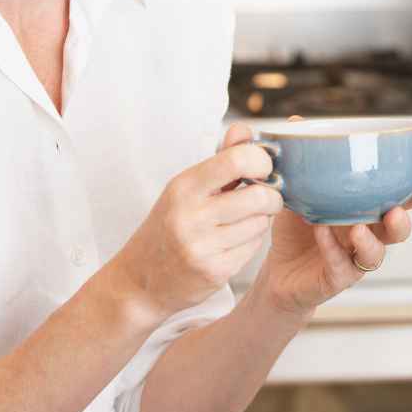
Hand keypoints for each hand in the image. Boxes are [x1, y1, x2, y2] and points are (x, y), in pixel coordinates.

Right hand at [106, 123, 282, 323]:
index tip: (263, 169)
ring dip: (262, 220)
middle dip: (271, 196)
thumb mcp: (186, 188)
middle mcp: (190, 216)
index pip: (236, 160)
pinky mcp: (214, 272)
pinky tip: (236, 241)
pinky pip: (253, 248)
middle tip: (266, 197)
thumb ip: (221, 159)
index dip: (261, 162)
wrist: (139, 281)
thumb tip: (244, 129)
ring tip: (246, 220)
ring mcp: (201, 246)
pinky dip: (252, 242)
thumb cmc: (168, 226)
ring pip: (260, 223)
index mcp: (184, 187)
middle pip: (258, 196)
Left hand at [254, 116, 411, 316]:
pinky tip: (321, 232)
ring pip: (377, 254)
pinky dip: (332, 248)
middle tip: (397, 209)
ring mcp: (354, 258)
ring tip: (358, 228)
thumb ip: (303, 162)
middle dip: (405, 219)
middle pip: (399, 230)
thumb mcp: (298, 192)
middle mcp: (368, 235)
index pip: (401, 200)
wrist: (278, 274)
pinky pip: (341, 265)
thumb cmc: (295, 232)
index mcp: (367, 211)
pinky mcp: (337, 278)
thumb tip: (297, 121)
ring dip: (371, 240)